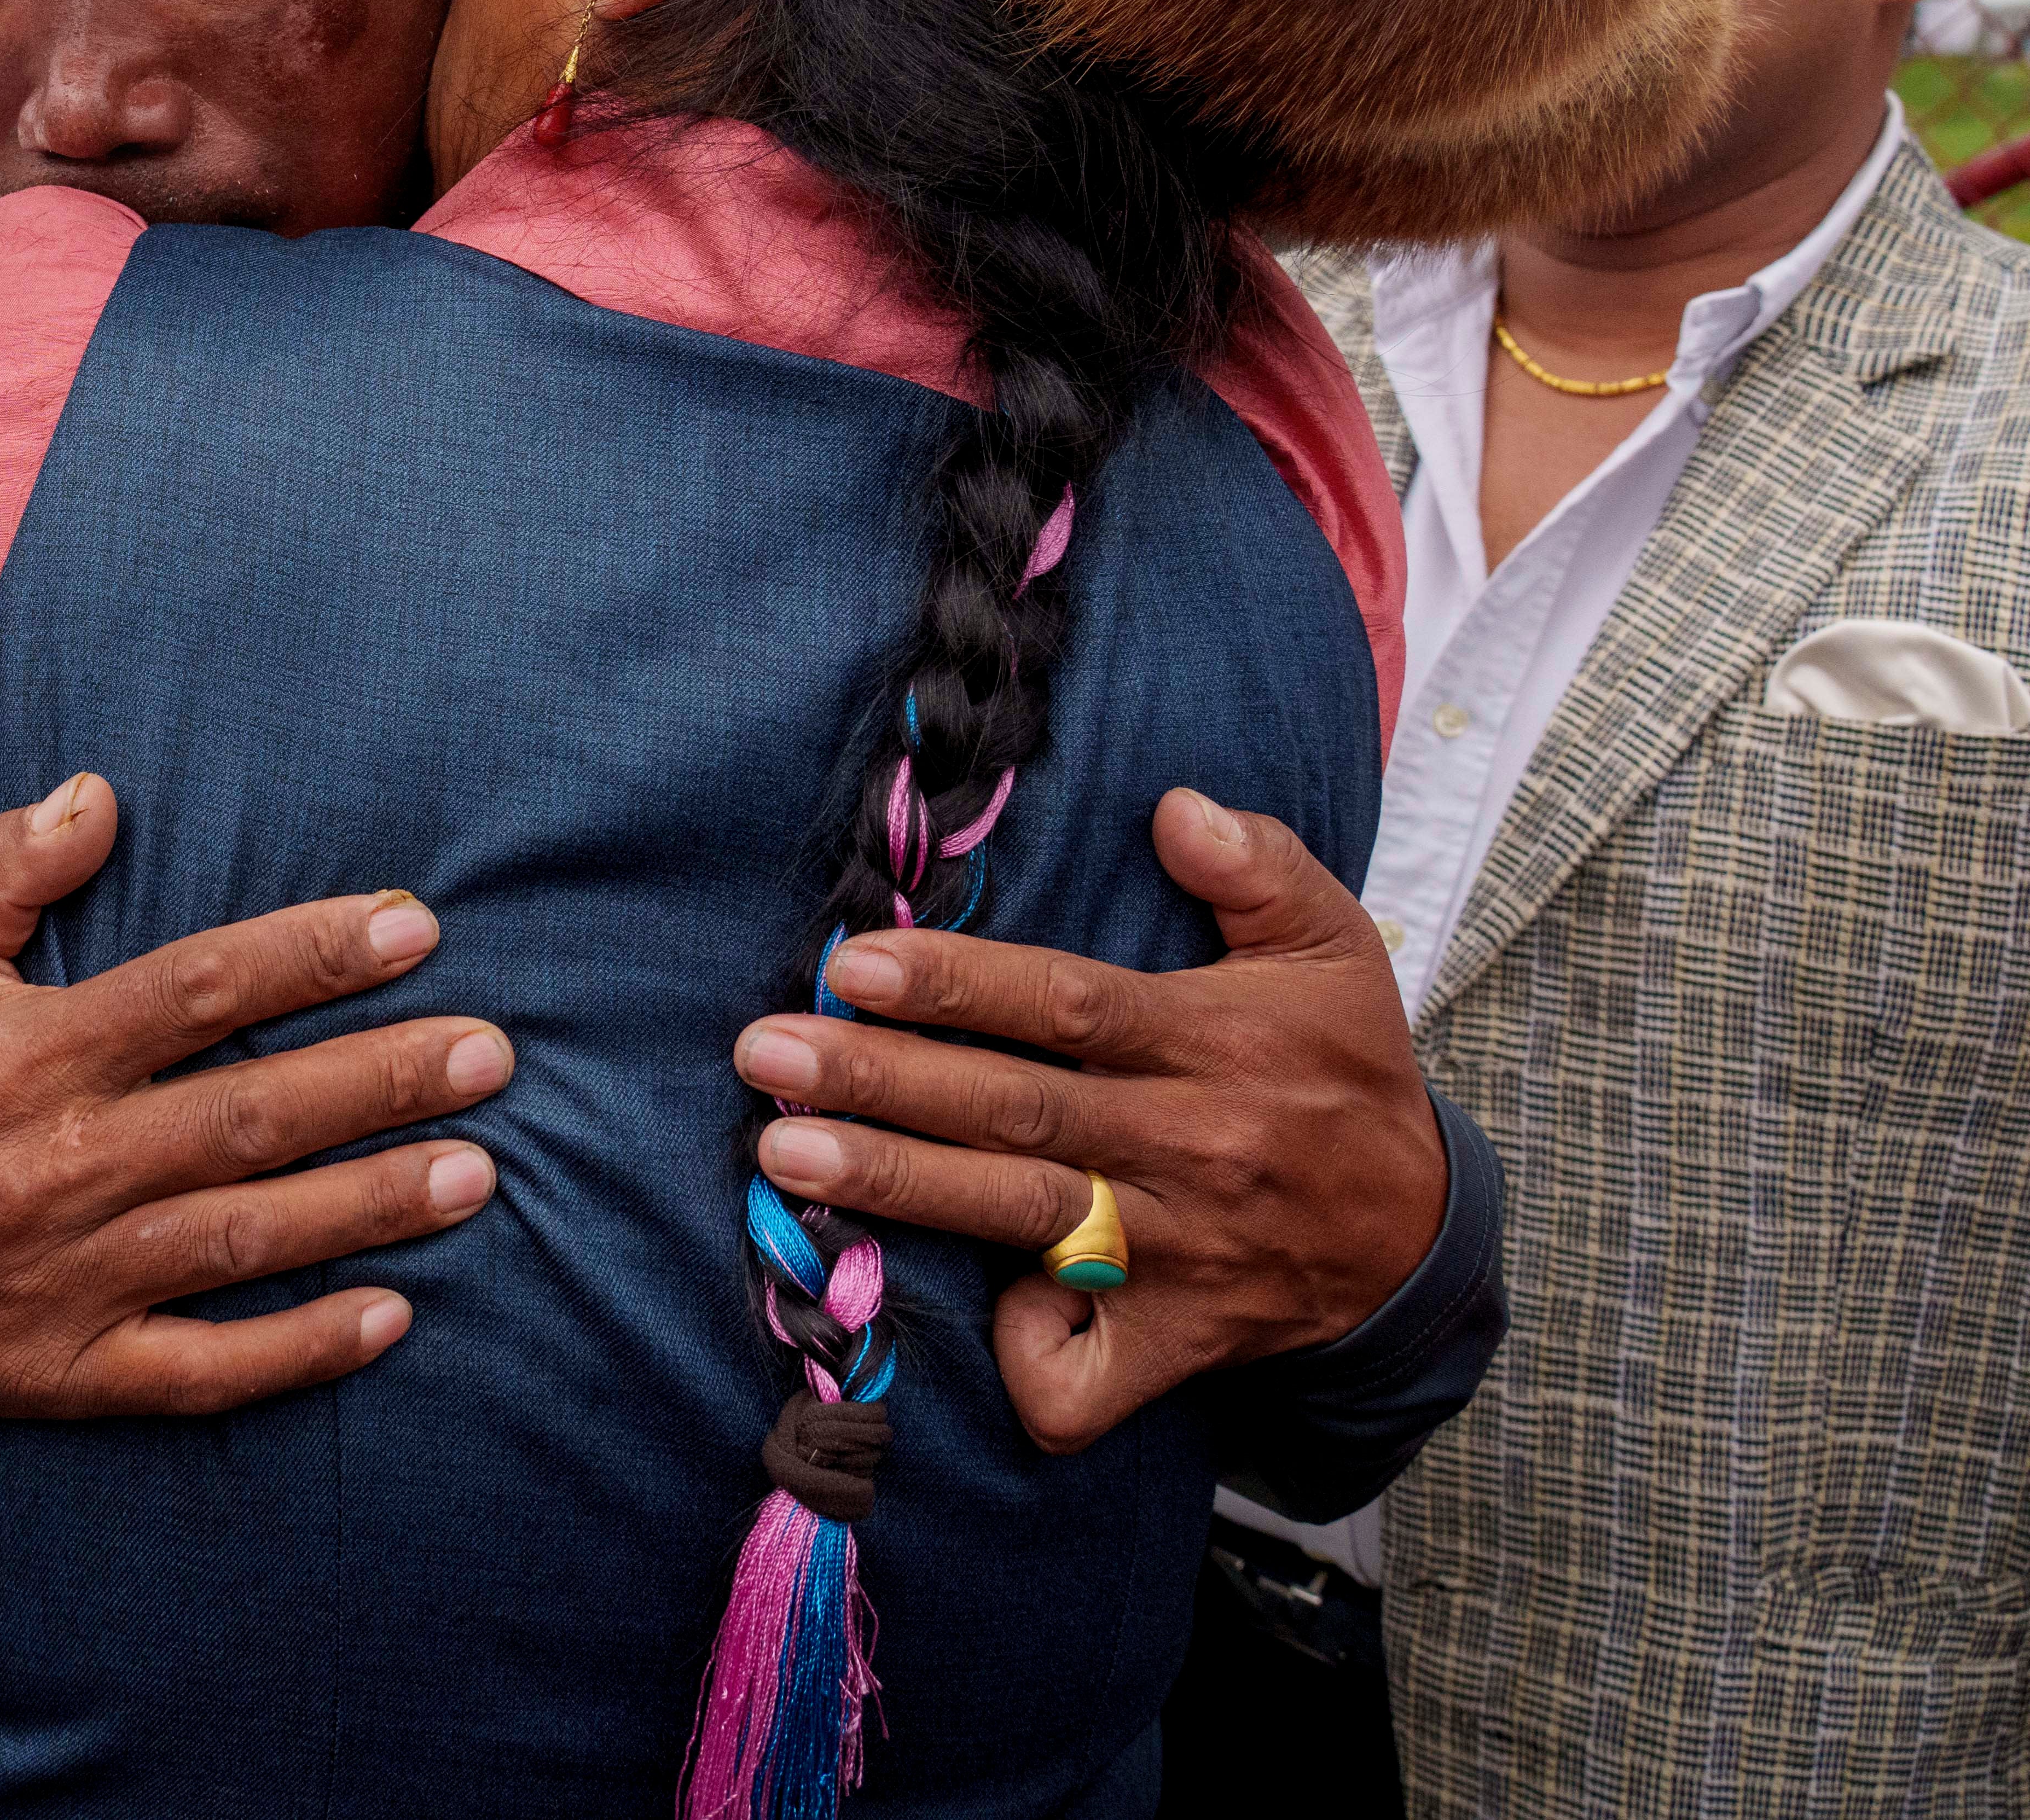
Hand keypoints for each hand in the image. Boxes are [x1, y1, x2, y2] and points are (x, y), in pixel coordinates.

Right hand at [0, 774, 507, 1419]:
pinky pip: (200, 1370)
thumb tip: (98, 794)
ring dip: (366, 1207)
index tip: (410, 929)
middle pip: (245, 1116)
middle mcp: (61, 1163)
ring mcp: (70, 1274)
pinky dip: (294, 1352)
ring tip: (476, 1173)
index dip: (307, 958)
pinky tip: (391, 1321)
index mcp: (30, 1055)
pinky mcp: (68, 1370)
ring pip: (243, 1237)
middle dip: (376, 1083)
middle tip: (490, 1055)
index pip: (194, 992)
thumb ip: (2, 868)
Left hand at [729, 787, 1445, 1455]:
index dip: (958, 987)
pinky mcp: (1177, 1340)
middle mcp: (1188, 1147)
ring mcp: (1177, 1254)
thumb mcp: (1335, 948)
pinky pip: (1087, 1376)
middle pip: (1016, 1110)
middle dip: (880, 1081)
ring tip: (781, 1154)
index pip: (1069, 1007)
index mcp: (1213, 1044)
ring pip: (1020, 1217)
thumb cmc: (1344, 1074)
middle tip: (765, 1055)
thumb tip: (1176, 806)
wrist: (1418, 1239)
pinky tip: (969, 1320)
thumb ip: (1259, 866)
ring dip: (896, 1187)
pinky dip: (1026, 1363)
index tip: (853, 965)